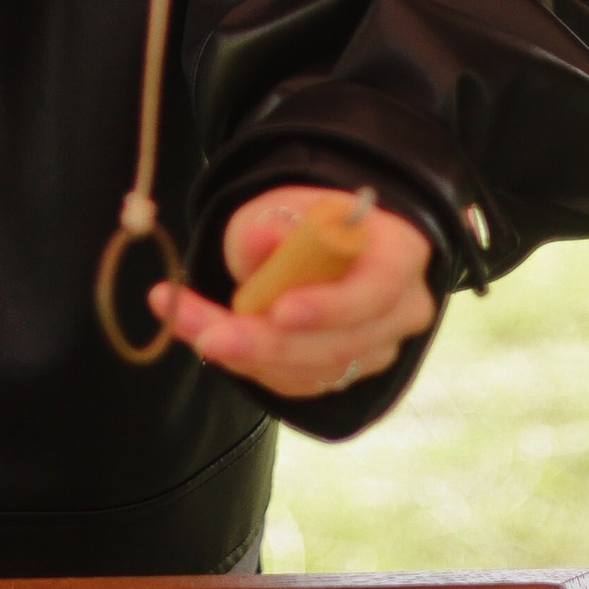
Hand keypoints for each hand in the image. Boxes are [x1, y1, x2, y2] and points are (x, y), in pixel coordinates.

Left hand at [155, 185, 436, 402]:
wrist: (315, 243)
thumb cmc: (307, 220)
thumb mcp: (285, 205)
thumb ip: (275, 223)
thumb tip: (265, 235)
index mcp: (400, 254)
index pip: (378, 288)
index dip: (331, 306)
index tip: (279, 311)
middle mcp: (400, 311)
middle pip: (340, 344)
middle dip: (268, 343)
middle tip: (209, 335)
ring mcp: (375, 351)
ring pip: (311, 372)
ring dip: (245, 355)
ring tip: (188, 322)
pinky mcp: (342, 375)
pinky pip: (295, 383)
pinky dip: (249, 364)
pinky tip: (208, 334)